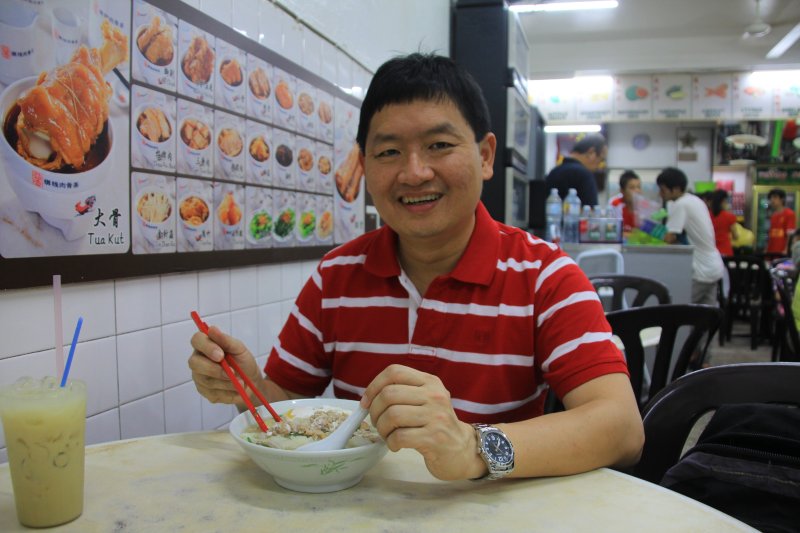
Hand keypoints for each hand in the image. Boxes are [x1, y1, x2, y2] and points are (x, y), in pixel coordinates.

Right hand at [188, 325, 261, 406]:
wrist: (251, 382)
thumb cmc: (243, 362)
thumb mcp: (239, 349)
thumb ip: (226, 340)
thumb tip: (212, 329)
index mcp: (205, 345)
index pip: (197, 340)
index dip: (206, 347)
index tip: (221, 355)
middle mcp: (198, 360)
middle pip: (194, 363)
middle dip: (214, 369)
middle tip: (232, 373)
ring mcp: (199, 377)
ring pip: (205, 380)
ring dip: (226, 382)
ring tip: (241, 382)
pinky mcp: (204, 392)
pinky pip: (212, 393)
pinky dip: (228, 392)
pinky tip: (236, 390)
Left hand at [361, 364, 482, 480]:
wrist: (462, 450)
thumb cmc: (436, 425)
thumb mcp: (426, 400)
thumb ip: (404, 393)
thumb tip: (368, 398)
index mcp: (430, 382)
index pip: (394, 372)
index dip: (374, 386)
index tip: (366, 402)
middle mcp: (434, 395)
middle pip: (389, 394)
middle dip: (374, 411)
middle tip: (377, 423)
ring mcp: (436, 416)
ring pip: (392, 415)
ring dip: (382, 429)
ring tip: (387, 435)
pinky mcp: (434, 438)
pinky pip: (399, 436)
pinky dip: (391, 443)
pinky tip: (396, 445)